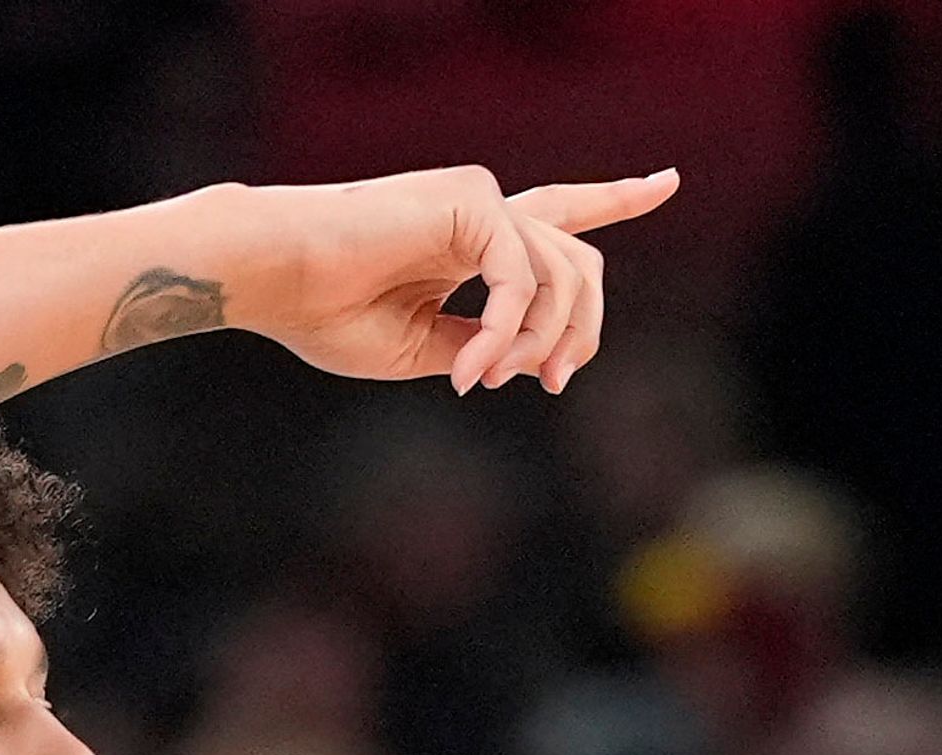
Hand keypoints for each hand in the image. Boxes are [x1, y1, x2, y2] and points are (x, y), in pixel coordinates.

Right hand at [223, 166, 678, 392]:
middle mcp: (482, 212)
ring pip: (564, 274)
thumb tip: (539, 361)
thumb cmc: (326, 315)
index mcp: (470, 241)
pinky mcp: (473, 199)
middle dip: (583, 330)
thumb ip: (485, 346)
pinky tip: (469, 369)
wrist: (273, 279)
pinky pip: (523, 279)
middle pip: (580, 264)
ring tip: (484, 381)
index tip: (667, 182)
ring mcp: (480, 200)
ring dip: (538, 344)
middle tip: (555, 384)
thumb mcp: (422, 350)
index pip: (560, 217)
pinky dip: (506, 332)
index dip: (617, 199)